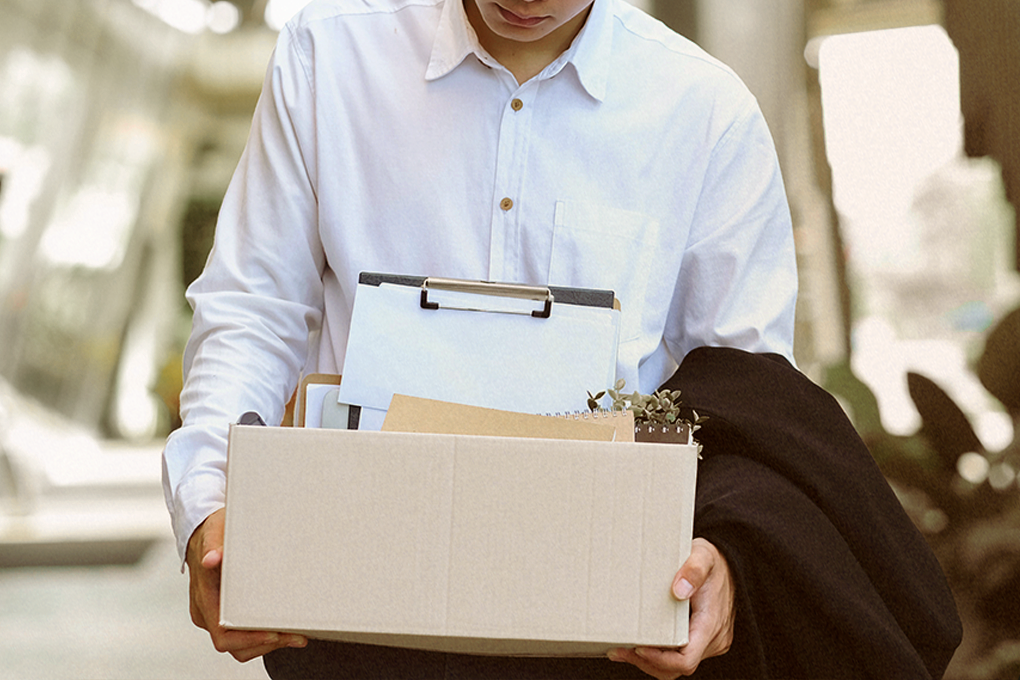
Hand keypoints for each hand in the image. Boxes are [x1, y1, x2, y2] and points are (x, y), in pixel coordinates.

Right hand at [187, 508, 307, 661]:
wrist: (203, 530)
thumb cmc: (212, 530)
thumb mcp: (214, 532)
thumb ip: (213, 545)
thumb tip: (211, 560)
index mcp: (204, 598)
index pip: (223, 635)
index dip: (249, 639)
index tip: (274, 633)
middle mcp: (207, 611)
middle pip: (236, 645)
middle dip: (266, 644)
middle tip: (297, 636)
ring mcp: (216, 613)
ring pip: (241, 644)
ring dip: (269, 643)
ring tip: (297, 635)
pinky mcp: (227, 611)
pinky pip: (244, 633)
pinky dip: (265, 634)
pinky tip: (287, 627)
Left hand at [607, 537, 734, 678]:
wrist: (730, 564)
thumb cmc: (713, 560)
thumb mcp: (704, 555)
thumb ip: (693, 569)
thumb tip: (678, 590)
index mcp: (711, 623)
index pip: (686, 659)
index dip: (660, 659)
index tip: (638, 647)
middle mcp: (714, 639)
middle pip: (678, 667)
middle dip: (647, 662)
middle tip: (619, 650)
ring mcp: (709, 642)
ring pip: (677, 665)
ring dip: (650, 662)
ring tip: (622, 649)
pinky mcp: (702, 640)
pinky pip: (680, 656)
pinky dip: (659, 655)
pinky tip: (638, 644)